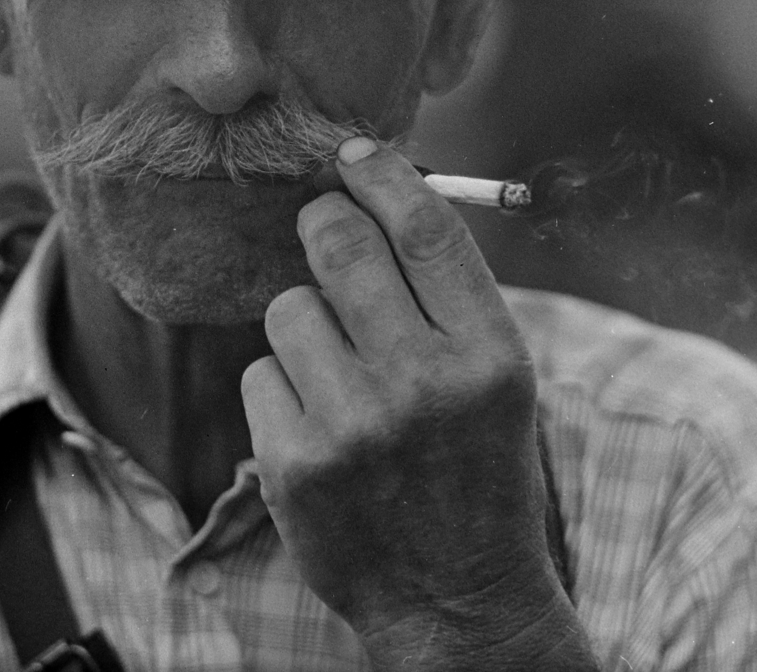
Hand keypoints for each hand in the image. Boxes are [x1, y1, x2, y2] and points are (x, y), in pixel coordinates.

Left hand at [241, 140, 595, 671]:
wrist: (457, 605)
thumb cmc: (475, 469)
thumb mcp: (497, 382)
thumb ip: (445, 294)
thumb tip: (375, 189)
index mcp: (490, 357)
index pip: (424, 230)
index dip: (383, 174)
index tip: (355, 151)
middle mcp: (424, 385)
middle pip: (341, 244)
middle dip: (323, 222)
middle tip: (323, 229)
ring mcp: (354, 426)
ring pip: (288, 307)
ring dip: (305, 325)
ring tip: (340, 377)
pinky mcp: (295, 465)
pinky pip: (259, 373)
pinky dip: (281, 390)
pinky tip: (319, 430)